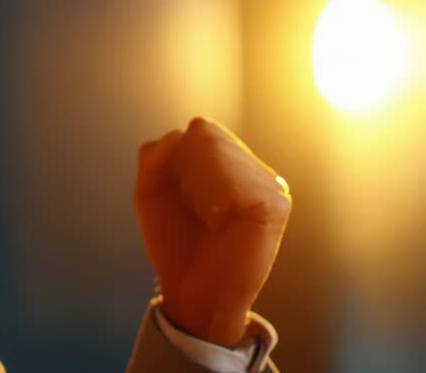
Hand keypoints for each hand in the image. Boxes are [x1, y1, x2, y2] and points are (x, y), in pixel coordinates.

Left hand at [134, 117, 290, 345]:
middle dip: (185, 174)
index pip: (199, 129)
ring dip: (197, 189)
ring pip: (218, 152)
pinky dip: (215, 203)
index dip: (177, 161)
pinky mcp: (275, 205)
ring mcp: (269, 184)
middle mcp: (253, 168)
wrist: (191, 295)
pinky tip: (220, 225)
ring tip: (209, 219)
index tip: (180, 197)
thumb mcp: (150, 192)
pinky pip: (236, 181)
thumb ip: (153, 158)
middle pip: (207, 134)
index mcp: (229, 160)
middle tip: (196, 211)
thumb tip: (174, 135)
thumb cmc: (176, 244)